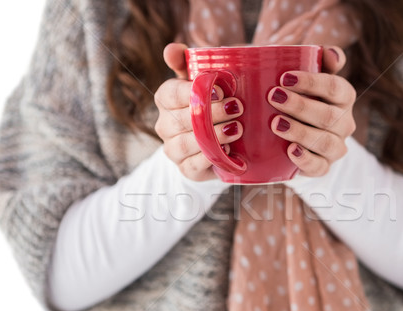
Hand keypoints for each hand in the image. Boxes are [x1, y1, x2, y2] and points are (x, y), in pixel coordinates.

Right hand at [154, 43, 243, 180]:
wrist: (221, 138)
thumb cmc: (213, 101)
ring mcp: (173, 149)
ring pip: (187, 143)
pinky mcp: (186, 169)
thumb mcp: (202, 78)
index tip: (221, 89)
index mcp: (165, 99)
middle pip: (182, 119)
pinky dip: (212, 158)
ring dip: (214, 136)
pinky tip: (230, 150)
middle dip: (211, 113)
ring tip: (237, 128)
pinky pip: (194, 165)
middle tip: (237, 107)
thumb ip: (187, 60)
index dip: (194, 92)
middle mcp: (164, 125)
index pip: (171, 93)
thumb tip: (171, 49)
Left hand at [267, 46, 356, 176]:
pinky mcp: (323, 166)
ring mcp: (336, 146)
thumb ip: (317, 59)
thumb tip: (332, 54)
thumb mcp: (302, 75)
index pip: (336, 88)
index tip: (285, 77)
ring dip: (301, 132)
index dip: (312, 83)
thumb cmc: (294, 95)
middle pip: (329, 116)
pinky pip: (320, 167)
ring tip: (276, 124)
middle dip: (301, 106)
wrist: (285, 133)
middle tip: (273, 97)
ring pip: (326, 142)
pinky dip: (306, 159)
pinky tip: (290, 151)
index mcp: (344, 97)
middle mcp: (344, 122)